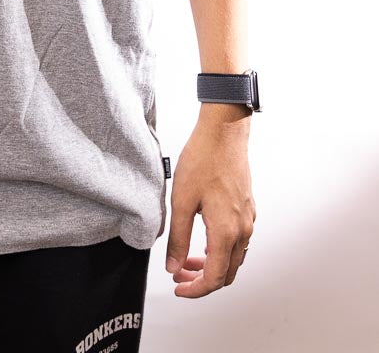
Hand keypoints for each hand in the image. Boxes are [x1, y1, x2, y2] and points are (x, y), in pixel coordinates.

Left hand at [165, 102, 255, 296]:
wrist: (224, 133)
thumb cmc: (203, 160)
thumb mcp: (181, 201)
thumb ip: (178, 238)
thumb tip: (173, 265)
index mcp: (226, 232)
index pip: (214, 278)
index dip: (195, 289)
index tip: (178, 288)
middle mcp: (242, 230)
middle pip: (227, 273)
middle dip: (202, 280)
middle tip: (179, 275)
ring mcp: (247, 219)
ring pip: (233, 258)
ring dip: (211, 265)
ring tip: (187, 259)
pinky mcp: (247, 208)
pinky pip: (237, 242)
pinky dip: (220, 250)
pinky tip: (202, 241)